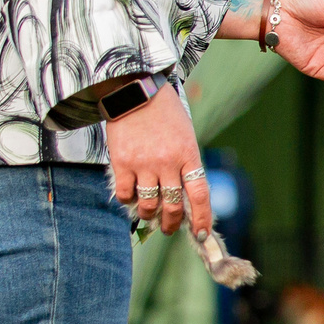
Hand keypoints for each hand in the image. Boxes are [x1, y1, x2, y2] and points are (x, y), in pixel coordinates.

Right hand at [107, 83, 208, 234]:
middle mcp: (168, 162)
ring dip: (149, 215)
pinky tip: (130, 196)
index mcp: (189, 155)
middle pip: (173, 206)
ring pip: (148, 204)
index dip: (201, 218)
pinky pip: (125, 194)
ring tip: (149, 214)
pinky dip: (128, 200)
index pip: (200, 195)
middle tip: (168, 228)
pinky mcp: (121, 162)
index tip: (200, 233)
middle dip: (172, 223)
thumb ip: (186, 164)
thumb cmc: (164, 113)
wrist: (135, 90)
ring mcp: (144, 164)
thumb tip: (183, 196)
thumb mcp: (185, 136)